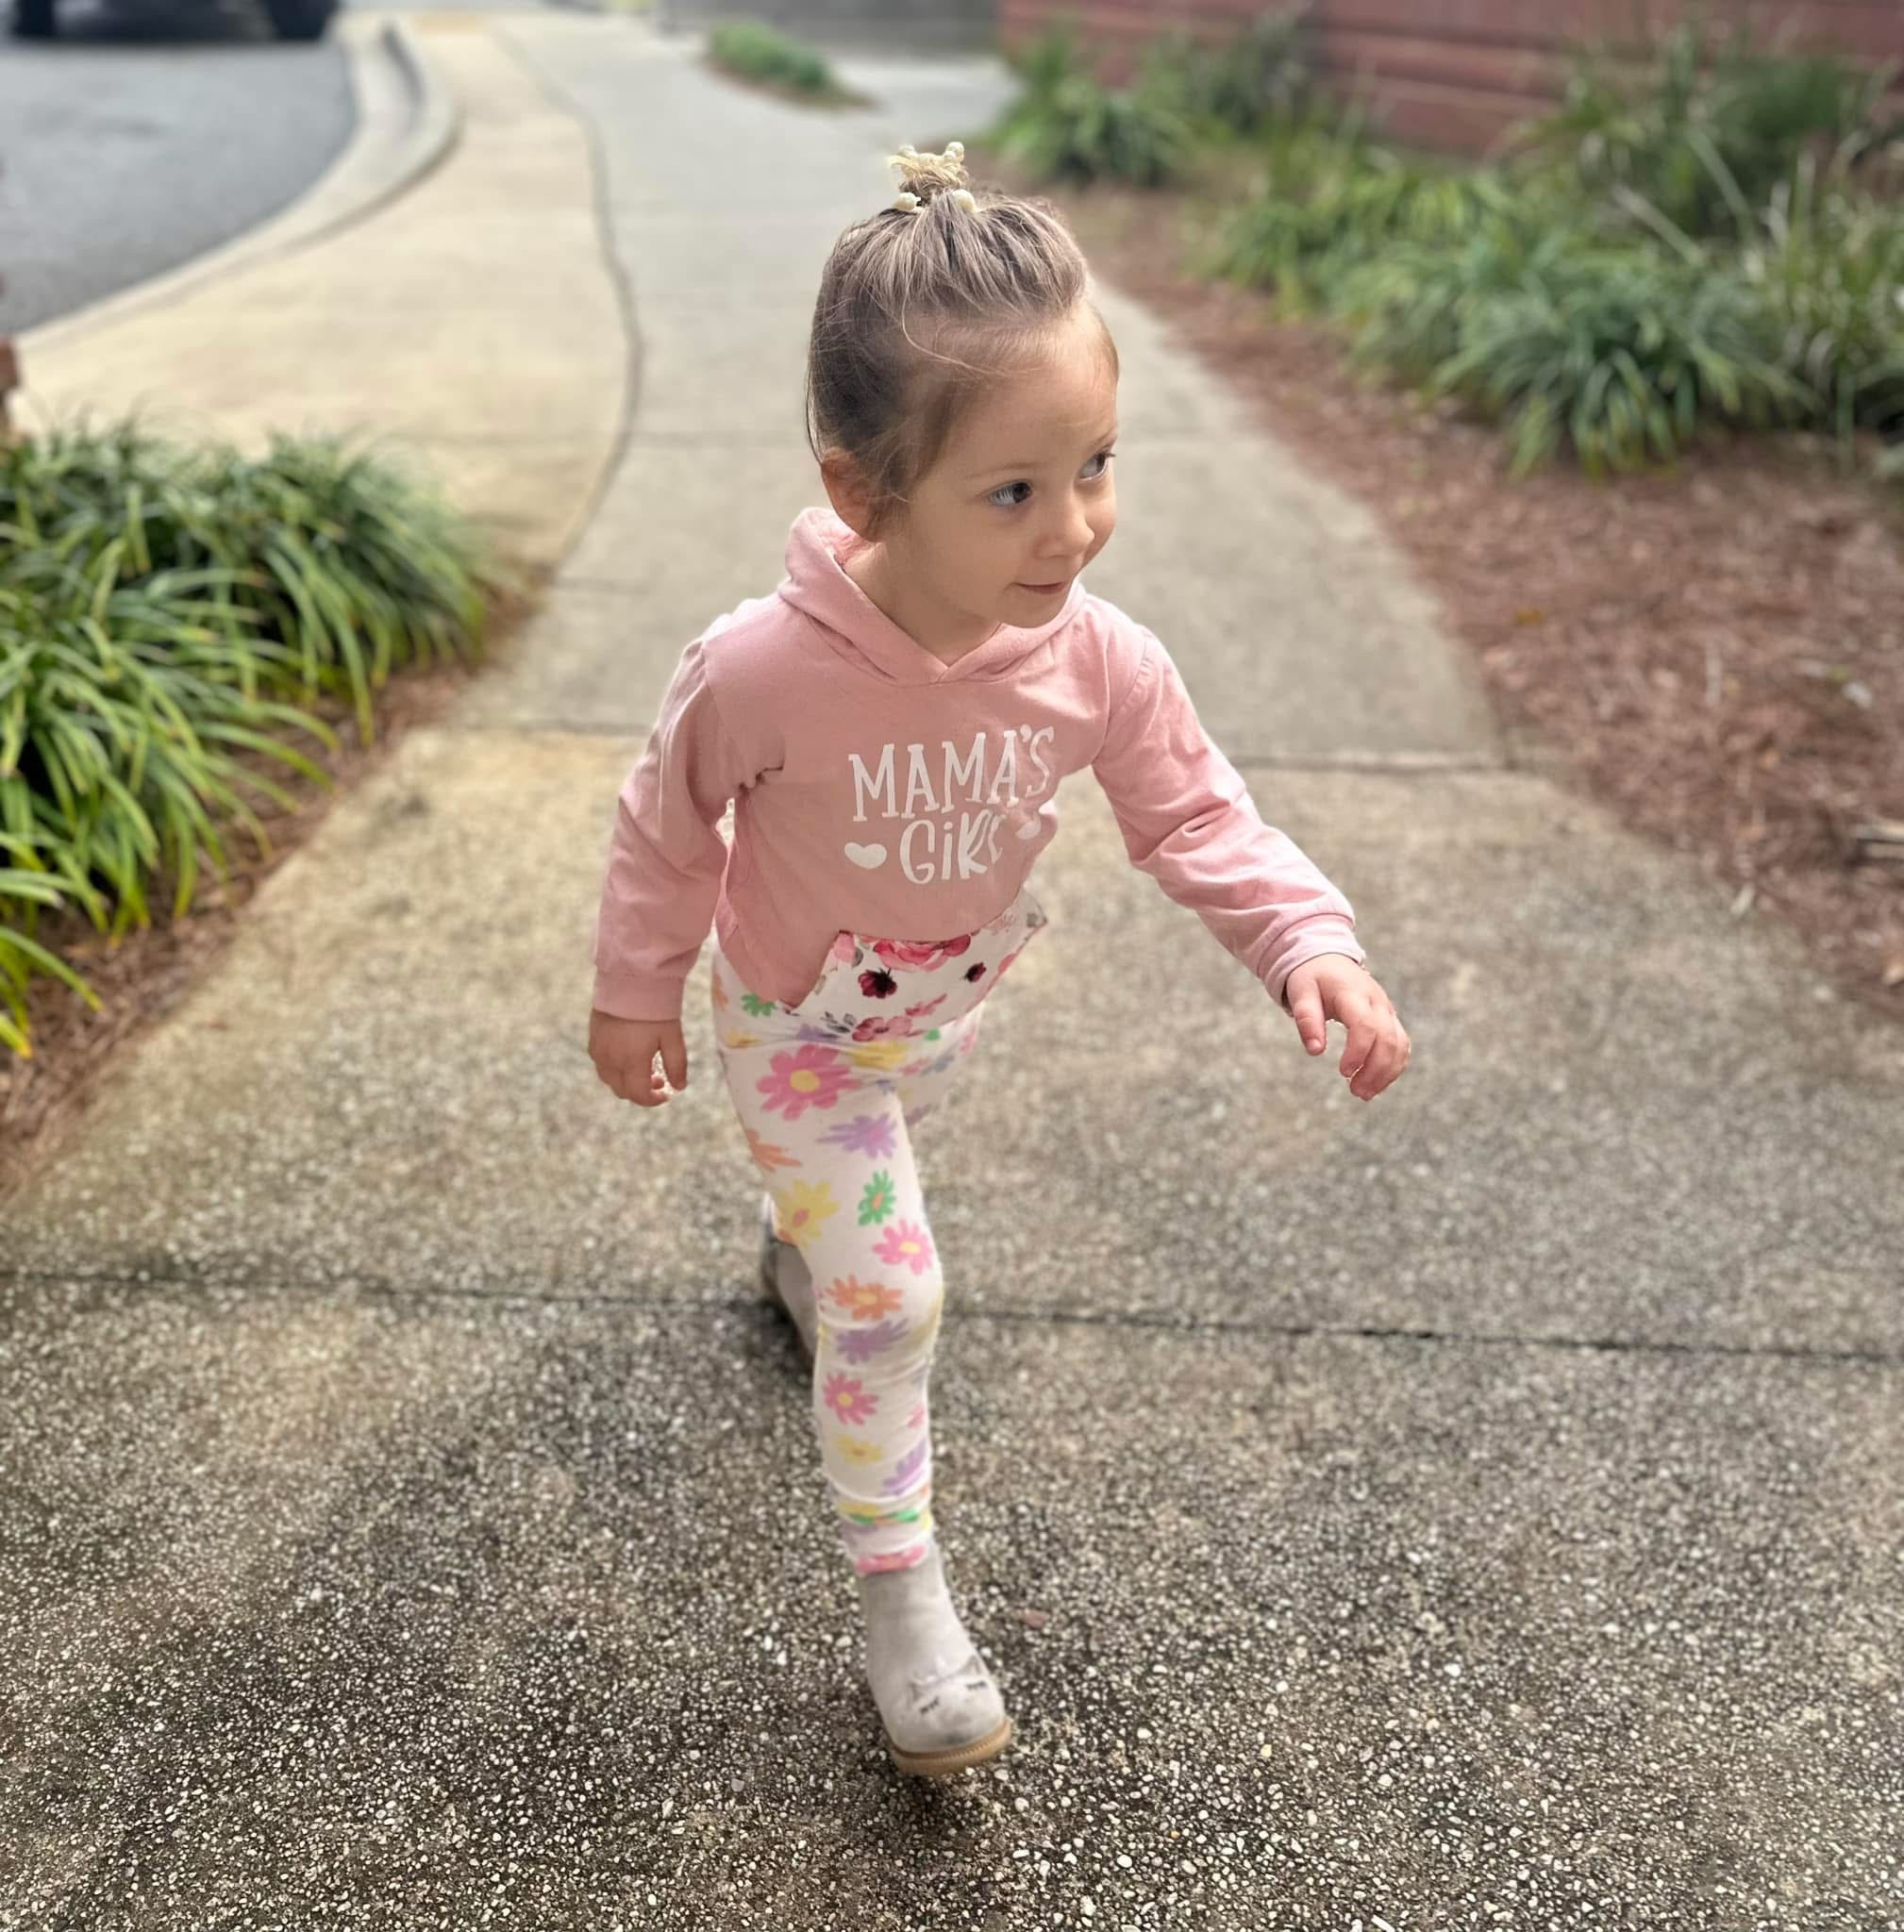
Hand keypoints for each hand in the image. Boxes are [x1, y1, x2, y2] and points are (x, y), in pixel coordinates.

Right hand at [590, 1008, 687, 1107]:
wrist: (630, 980)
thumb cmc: (655, 1008)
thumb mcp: (672, 1037)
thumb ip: (676, 1064)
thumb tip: (679, 1087)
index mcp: (631, 1062)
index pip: (639, 1095)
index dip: (653, 1100)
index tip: (666, 1095)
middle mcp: (611, 1060)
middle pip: (622, 1091)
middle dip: (640, 1091)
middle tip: (659, 1080)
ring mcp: (599, 1051)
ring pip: (609, 1080)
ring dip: (626, 1081)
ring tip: (644, 1068)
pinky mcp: (592, 1040)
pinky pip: (601, 1065)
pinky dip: (615, 1069)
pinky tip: (628, 1055)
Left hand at [1283, 955, 1409, 1101]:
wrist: (1328, 959)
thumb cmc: (1312, 977)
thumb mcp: (1301, 992)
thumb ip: (1306, 1019)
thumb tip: (1315, 1051)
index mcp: (1354, 994)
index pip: (1366, 1025)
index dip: (1358, 1051)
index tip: (1343, 1072)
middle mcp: (1377, 1002)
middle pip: (1388, 1039)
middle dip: (1375, 1070)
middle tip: (1356, 1092)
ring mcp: (1387, 1011)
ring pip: (1399, 1045)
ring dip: (1386, 1073)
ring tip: (1364, 1094)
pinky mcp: (1390, 1020)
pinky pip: (1401, 1045)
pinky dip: (1393, 1067)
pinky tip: (1376, 1084)